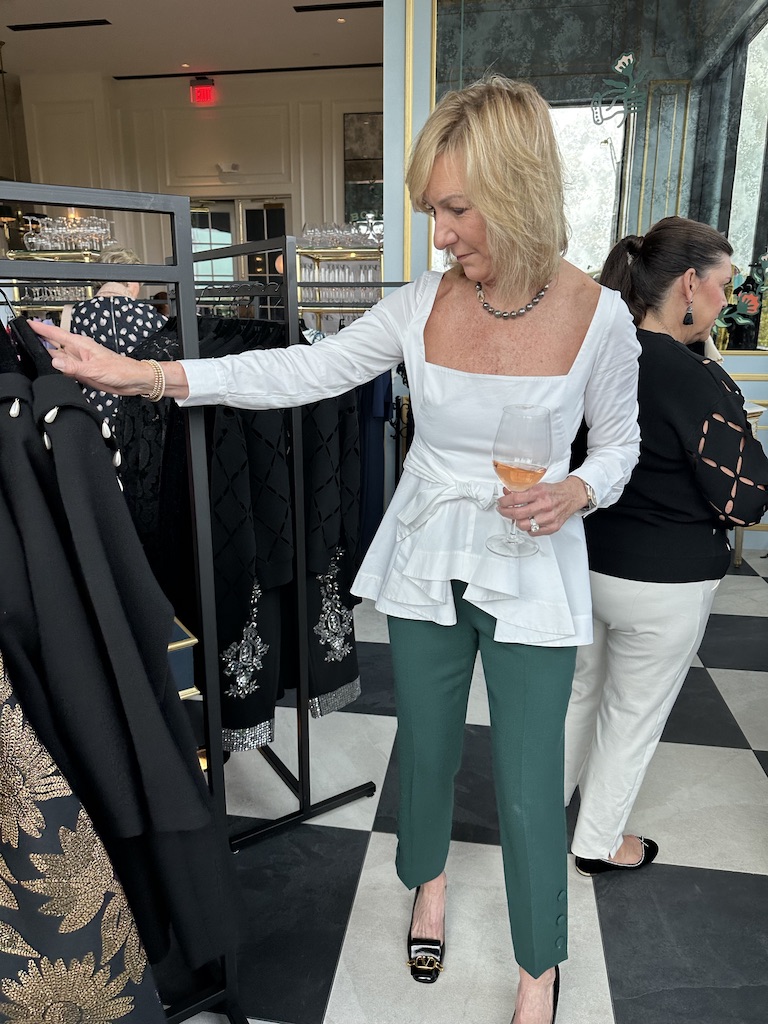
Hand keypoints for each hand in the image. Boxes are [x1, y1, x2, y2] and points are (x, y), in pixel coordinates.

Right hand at [28, 320, 189, 398]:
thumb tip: (56, 362)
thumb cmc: (121, 370)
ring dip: (47, 361)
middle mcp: (78, 353)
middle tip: (23, 345)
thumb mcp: (96, 369)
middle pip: (53, 347)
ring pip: (58, 360)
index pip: (56, 334)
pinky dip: (57, 372)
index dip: (41, 329)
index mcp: (81, 345)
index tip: (27, 324)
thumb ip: (74, 367)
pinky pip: (65, 372)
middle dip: (38, 346)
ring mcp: (79, 363)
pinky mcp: (82, 373)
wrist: (134, 381)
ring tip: (32, 360)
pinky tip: (52, 374)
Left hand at [497, 476, 589, 534]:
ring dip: (517, 522)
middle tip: (502, 510)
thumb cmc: (554, 491)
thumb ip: (521, 490)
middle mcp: (544, 505)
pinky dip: (528, 528)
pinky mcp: (553, 527)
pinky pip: (534, 532)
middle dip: (505, 513)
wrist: (571, 496)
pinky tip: (528, 522)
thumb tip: (506, 492)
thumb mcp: (537, 486)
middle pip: (517, 514)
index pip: (515, 499)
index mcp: (539, 493)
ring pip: (524, 526)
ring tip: (516, 517)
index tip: (500, 503)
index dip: (504, 502)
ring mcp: (549, 518)